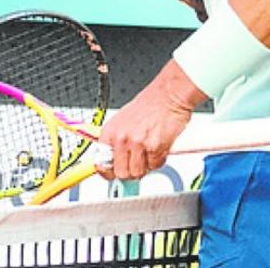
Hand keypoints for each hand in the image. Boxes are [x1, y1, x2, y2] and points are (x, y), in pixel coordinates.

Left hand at [97, 60, 201, 179]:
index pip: (101, 163)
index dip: (108, 172)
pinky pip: (155, 166)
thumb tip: (111, 158)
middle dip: (131, 171)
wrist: (169, 95)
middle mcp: (121, 138)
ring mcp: (137, 143)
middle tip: (138, 162)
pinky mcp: (154, 147)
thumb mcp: (123, 120)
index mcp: (110, 132)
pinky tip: (159, 146)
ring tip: (150, 152)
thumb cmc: (149, 105)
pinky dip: (159, 160)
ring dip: (146, 166)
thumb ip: (116, 140)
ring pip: (138, 173)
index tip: (112, 174)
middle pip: (121, 173)